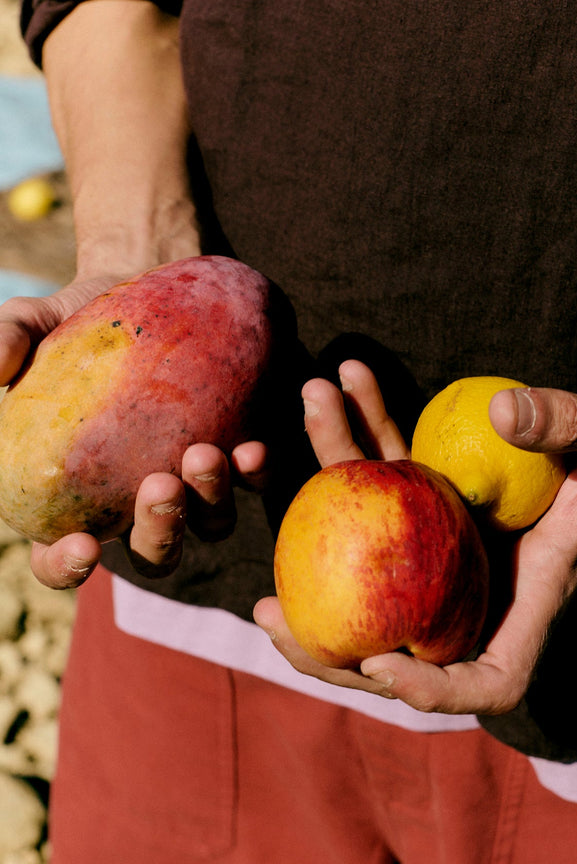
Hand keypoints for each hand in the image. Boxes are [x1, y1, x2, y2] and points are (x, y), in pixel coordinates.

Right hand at [0, 278, 267, 588]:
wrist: (148, 285)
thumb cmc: (77, 319)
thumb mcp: (32, 322)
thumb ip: (4, 341)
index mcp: (75, 497)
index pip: (60, 559)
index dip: (67, 567)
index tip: (82, 546)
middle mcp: (137, 504)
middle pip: (153, 553)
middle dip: (160, 532)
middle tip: (160, 487)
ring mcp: (194, 486)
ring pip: (210, 526)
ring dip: (210, 501)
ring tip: (205, 454)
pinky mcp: (238, 456)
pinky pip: (254, 483)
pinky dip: (255, 473)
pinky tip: (252, 448)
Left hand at [256, 364, 576, 713]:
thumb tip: (503, 415)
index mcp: (539, 597)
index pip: (489, 680)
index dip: (432, 690)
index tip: (381, 661)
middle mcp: (488, 588)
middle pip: (402, 646)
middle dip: (329, 646)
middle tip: (268, 613)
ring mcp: (459, 552)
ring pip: (376, 560)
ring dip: (326, 496)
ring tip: (304, 425)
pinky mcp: (444, 504)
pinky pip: (391, 486)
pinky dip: (365, 439)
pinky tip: (349, 383)